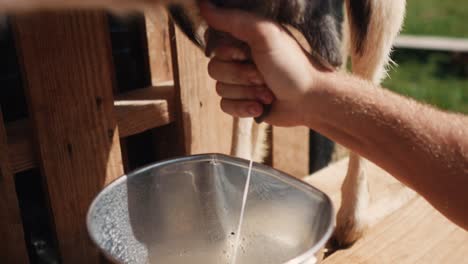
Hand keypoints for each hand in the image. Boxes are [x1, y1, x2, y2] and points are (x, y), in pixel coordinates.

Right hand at [200, 1, 329, 125]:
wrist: (310, 100)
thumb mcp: (264, 35)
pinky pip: (225, 106)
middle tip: (263, 75)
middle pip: (214, 69)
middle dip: (241, 76)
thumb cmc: (291, 65)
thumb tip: (203, 4)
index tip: (247, 53)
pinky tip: (261, 106)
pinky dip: (243, 108)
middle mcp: (240, 59)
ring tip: (268, 92)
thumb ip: (233, 19)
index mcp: (244, 39)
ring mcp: (241, 81)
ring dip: (246, 93)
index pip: (214, 44)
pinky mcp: (243, 102)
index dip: (228, 53)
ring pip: (220, 89)